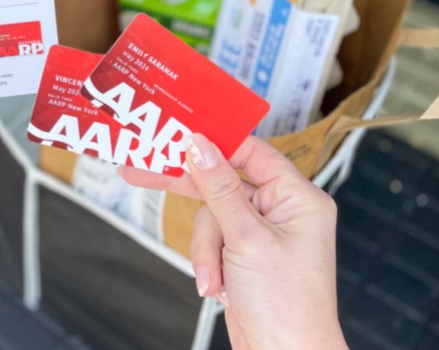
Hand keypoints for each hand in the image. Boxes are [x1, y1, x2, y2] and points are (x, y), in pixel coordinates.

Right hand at [120, 134, 347, 349]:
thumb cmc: (286, 305)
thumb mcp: (247, 238)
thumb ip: (219, 188)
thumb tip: (199, 145)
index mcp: (297, 198)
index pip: (251, 152)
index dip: (215, 142)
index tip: (177, 134)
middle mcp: (281, 211)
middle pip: (222, 183)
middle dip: (191, 192)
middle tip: (141, 169)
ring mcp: (260, 234)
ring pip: (210, 217)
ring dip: (206, 249)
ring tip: (214, 279)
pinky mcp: (242, 255)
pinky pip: (211, 241)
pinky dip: (208, 262)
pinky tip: (217, 286)